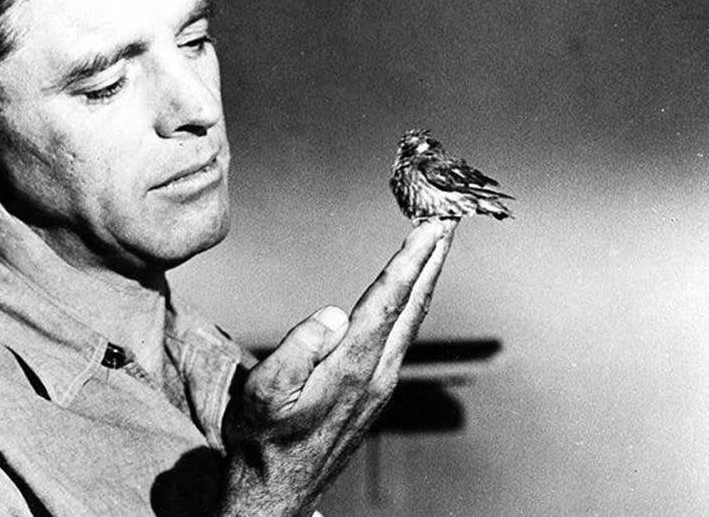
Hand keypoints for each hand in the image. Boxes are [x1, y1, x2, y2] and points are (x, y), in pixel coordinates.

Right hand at [219, 219, 456, 515]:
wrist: (275, 493)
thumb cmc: (261, 441)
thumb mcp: (263, 395)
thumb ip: (297, 352)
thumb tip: (333, 313)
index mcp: (350, 368)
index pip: (388, 301)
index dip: (409, 259)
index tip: (430, 226)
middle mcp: (376, 375)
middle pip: (413, 306)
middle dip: (431, 260)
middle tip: (447, 219)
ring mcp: (380, 386)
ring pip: (412, 321)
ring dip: (425, 279)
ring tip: (432, 245)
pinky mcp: (375, 394)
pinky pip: (402, 336)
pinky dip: (411, 304)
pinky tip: (408, 295)